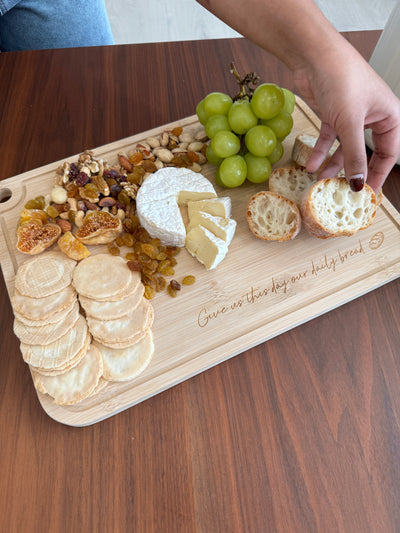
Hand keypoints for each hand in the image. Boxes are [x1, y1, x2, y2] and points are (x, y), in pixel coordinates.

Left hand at [294, 45, 399, 191]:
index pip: (389, 153)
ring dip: (333, 164)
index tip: (366, 193)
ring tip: (322, 182)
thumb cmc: (342, 78)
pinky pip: (327, 139)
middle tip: (343, 191)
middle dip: (353, 171)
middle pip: (365, 152)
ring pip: (344, 148)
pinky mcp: (331, 115)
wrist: (314, 56)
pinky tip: (310, 166)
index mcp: (388, 116)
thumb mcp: (350, 123)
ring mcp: (350, 116)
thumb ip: (355, 155)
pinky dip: (319, 152)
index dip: (378, 174)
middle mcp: (371, 117)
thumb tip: (358, 182)